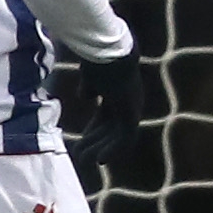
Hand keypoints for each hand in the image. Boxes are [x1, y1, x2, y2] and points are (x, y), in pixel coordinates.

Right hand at [58, 57, 143, 179]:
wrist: (107, 51)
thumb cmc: (97, 58)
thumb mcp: (91, 77)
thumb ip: (90, 87)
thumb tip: (87, 97)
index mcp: (119, 91)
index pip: (107, 117)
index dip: (94, 132)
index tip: (81, 144)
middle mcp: (128, 101)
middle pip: (111, 128)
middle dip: (95, 143)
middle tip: (80, 157)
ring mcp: (132, 107)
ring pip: (117, 136)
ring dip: (101, 149)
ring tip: (86, 161)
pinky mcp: (131, 113)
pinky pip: (125, 137)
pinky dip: (113, 149)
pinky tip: (100, 160)